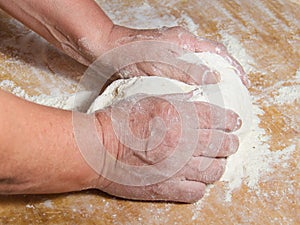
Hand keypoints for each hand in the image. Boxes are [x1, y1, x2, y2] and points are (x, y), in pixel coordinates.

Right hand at [91, 93, 240, 202]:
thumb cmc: (119, 122)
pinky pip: (196, 191)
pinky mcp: (165, 189)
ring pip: (214, 170)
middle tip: (230, 142)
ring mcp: (175, 169)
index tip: (235, 122)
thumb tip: (197, 104)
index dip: (230, 120)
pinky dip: (201, 185)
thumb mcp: (149, 100)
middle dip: (230, 143)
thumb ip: (177, 102)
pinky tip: (198, 179)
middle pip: (221, 145)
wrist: (97, 149)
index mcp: (178, 117)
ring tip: (217, 161)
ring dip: (219, 164)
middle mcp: (181, 143)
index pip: (217, 117)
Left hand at [100, 25, 249, 86]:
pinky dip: (194, 82)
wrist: (106, 50)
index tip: (244, 82)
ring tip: (218, 96)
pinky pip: (185, 71)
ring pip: (198, 65)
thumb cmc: (129, 53)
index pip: (217, 53)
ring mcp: (171, 52)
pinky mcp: (162, 60)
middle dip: (225, 74)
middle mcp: (181, 45)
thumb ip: (186, 70)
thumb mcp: (160, 63)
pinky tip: (193, 94)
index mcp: (183, 41)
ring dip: (211, 79)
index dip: (233, 67)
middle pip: (211, 58)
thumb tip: (215, 77)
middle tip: (234, 92)